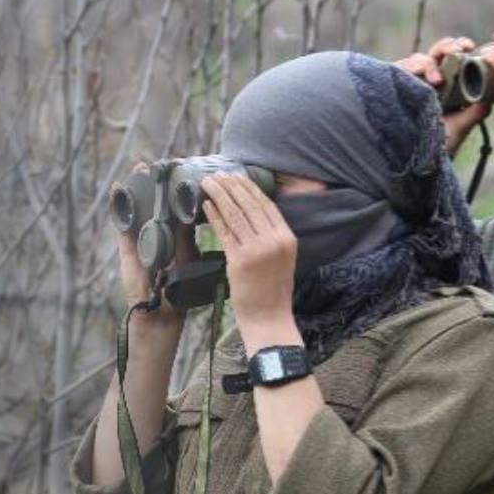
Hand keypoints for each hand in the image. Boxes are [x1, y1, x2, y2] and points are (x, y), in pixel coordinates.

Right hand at [115, 164, 195, 324]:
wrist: (157, 315)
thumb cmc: (178, 293)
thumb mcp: (187, 261)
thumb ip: (187, 238)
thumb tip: (196, 211)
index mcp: (178, 238)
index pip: (179, 208)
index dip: (180, 190)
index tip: (183, 170)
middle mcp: (159, 236)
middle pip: (157, 204)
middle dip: (157, 184)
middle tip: (158, 162)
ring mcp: (140, 240)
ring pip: (139, 209)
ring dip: (138, 189)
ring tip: (140, 167)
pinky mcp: (127, 247)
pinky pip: (122, 222)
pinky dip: (119, 205)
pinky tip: (118, 188)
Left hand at [200, 173, 298, 342]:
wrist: (269, 319)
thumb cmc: (272, 292)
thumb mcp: (281, 259)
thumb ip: (271, 237)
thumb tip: (251, 215)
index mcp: (287, 237)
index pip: (266, 205)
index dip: (249, 188)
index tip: (236, 176)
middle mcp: (274, 240)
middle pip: (250, 205)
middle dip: (232, 186)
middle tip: (217, 174)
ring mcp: (257, 250)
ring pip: (235, 215)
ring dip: (220, 195)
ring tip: (208, 183)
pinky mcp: (240, 261)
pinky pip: (224, 232)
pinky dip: (214, 216)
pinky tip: (206, 205)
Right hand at [394, 36, 489, 156]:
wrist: (412, 163)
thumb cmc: (435, 148)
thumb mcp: (461, 127)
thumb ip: (476, 111)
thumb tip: (491, 96)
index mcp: (444, 89)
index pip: (452, 61)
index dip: (461, 50)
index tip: (472, 48)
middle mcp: (425, 83)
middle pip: (438, 54)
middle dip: (450, 46)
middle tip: (463, 48)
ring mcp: (408, 84)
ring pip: (420, 58)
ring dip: (433, 59)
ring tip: (441, 77)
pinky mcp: (393, 86)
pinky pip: (403, 66)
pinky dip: (418, 67)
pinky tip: (431, 80)